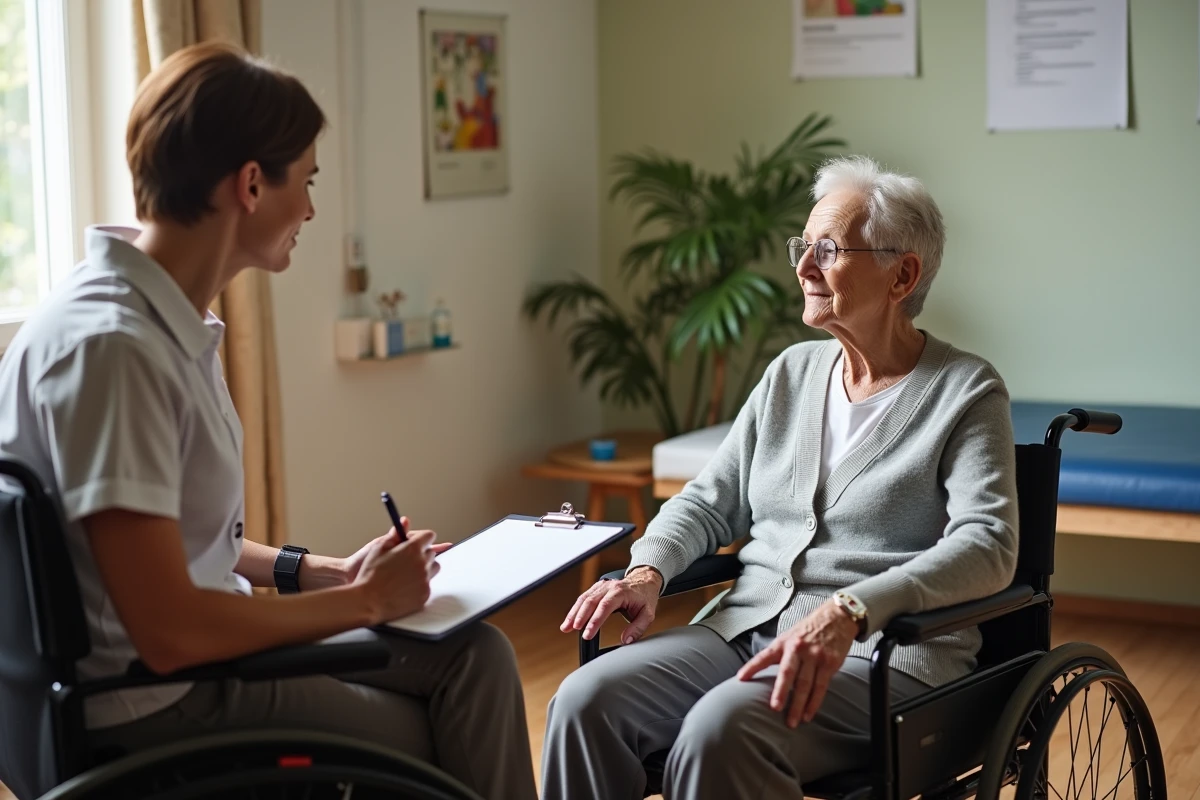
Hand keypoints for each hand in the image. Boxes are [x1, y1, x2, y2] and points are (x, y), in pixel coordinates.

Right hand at [353, 528, 440, 623]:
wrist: (368, 601)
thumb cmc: (370, 574)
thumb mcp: (379, 548)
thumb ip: (395, 534)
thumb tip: (405, 521)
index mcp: (412, 549)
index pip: (429, 536)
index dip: (422, 538)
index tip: (417, 542)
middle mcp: (422, 563)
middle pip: (431, 552)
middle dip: (422, 553)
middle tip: (407, 560)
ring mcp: (425, 579)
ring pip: (433, 568)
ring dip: (425, 567)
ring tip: (407, 573)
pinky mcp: (425, 594)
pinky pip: (428, 584)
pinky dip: (420, 584)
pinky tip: (406, 586)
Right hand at [561, 566, 662, 643]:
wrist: (644, 581)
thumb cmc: (645, 597)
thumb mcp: (648, 614)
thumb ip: (638, 628)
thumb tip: (626, 640)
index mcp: (621, 592)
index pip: (605, 606)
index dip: (594, 621)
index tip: (587, 634)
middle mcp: (609, 587)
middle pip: (590, 601)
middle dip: (579, 616)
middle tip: (572, 630)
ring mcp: (602, 586)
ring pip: (584, 598)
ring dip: (574, 613)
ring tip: (566, 627)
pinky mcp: (597, 588)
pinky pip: (584, 597)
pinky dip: (576, 609)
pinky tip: (571, 619)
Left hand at [737, 600, 858, 727]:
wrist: (837, 617)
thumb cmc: (809, 629)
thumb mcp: (790, 635)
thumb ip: (779, 653)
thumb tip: (762, 673)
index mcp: (784, 642)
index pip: (764, 656)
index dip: (752, 667)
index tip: (740, 679)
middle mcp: (798, 648)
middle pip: (788, 673)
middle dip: (780, 691)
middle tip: (775, 708)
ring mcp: (815, 656)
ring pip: (805, 684)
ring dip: (799, 705)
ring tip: (792, 722)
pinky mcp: (830, 663)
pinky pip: (821, 687)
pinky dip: (814, 703)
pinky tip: (808, 715)